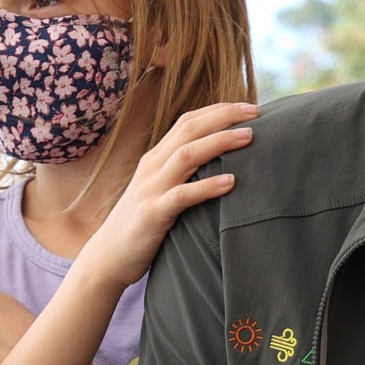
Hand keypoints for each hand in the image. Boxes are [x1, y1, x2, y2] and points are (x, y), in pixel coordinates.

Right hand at [72, 101, 259, 289]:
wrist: (107, 256)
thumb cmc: (141, 225)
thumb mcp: (160, 191)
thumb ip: (182, 175)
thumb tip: (220, 166)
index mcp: (155, 158)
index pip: (188, 121)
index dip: (218, 110)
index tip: (248, 107)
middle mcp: (152, 167)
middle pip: (190, 129)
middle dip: (224, 116)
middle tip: (256, 113)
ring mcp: (151, 188)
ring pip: (187, 155)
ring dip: (220, 143)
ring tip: (249, 137)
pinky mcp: (152, 214)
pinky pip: (182, 195)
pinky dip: (207, 186)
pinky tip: (230, 182)